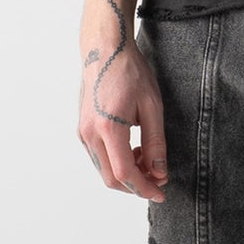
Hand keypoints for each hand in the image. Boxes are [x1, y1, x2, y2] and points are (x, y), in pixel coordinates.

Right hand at [77, 0, 168, 198]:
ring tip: (148, 159)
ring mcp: (83, 132)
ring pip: (104, 169)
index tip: (160, 193)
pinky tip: (133, 150)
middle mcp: (90, 134)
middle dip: (136, 185)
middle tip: (157, 180)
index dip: (144, 188)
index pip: (125, 174)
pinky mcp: (82, 128)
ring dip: (126, 173)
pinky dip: (116, 162)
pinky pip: (99, 156)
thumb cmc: (130, 72)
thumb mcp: (152, 107)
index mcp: (108, 128)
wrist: (105, 49)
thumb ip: (156, 143)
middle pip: (111, 178)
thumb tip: (160, 172)